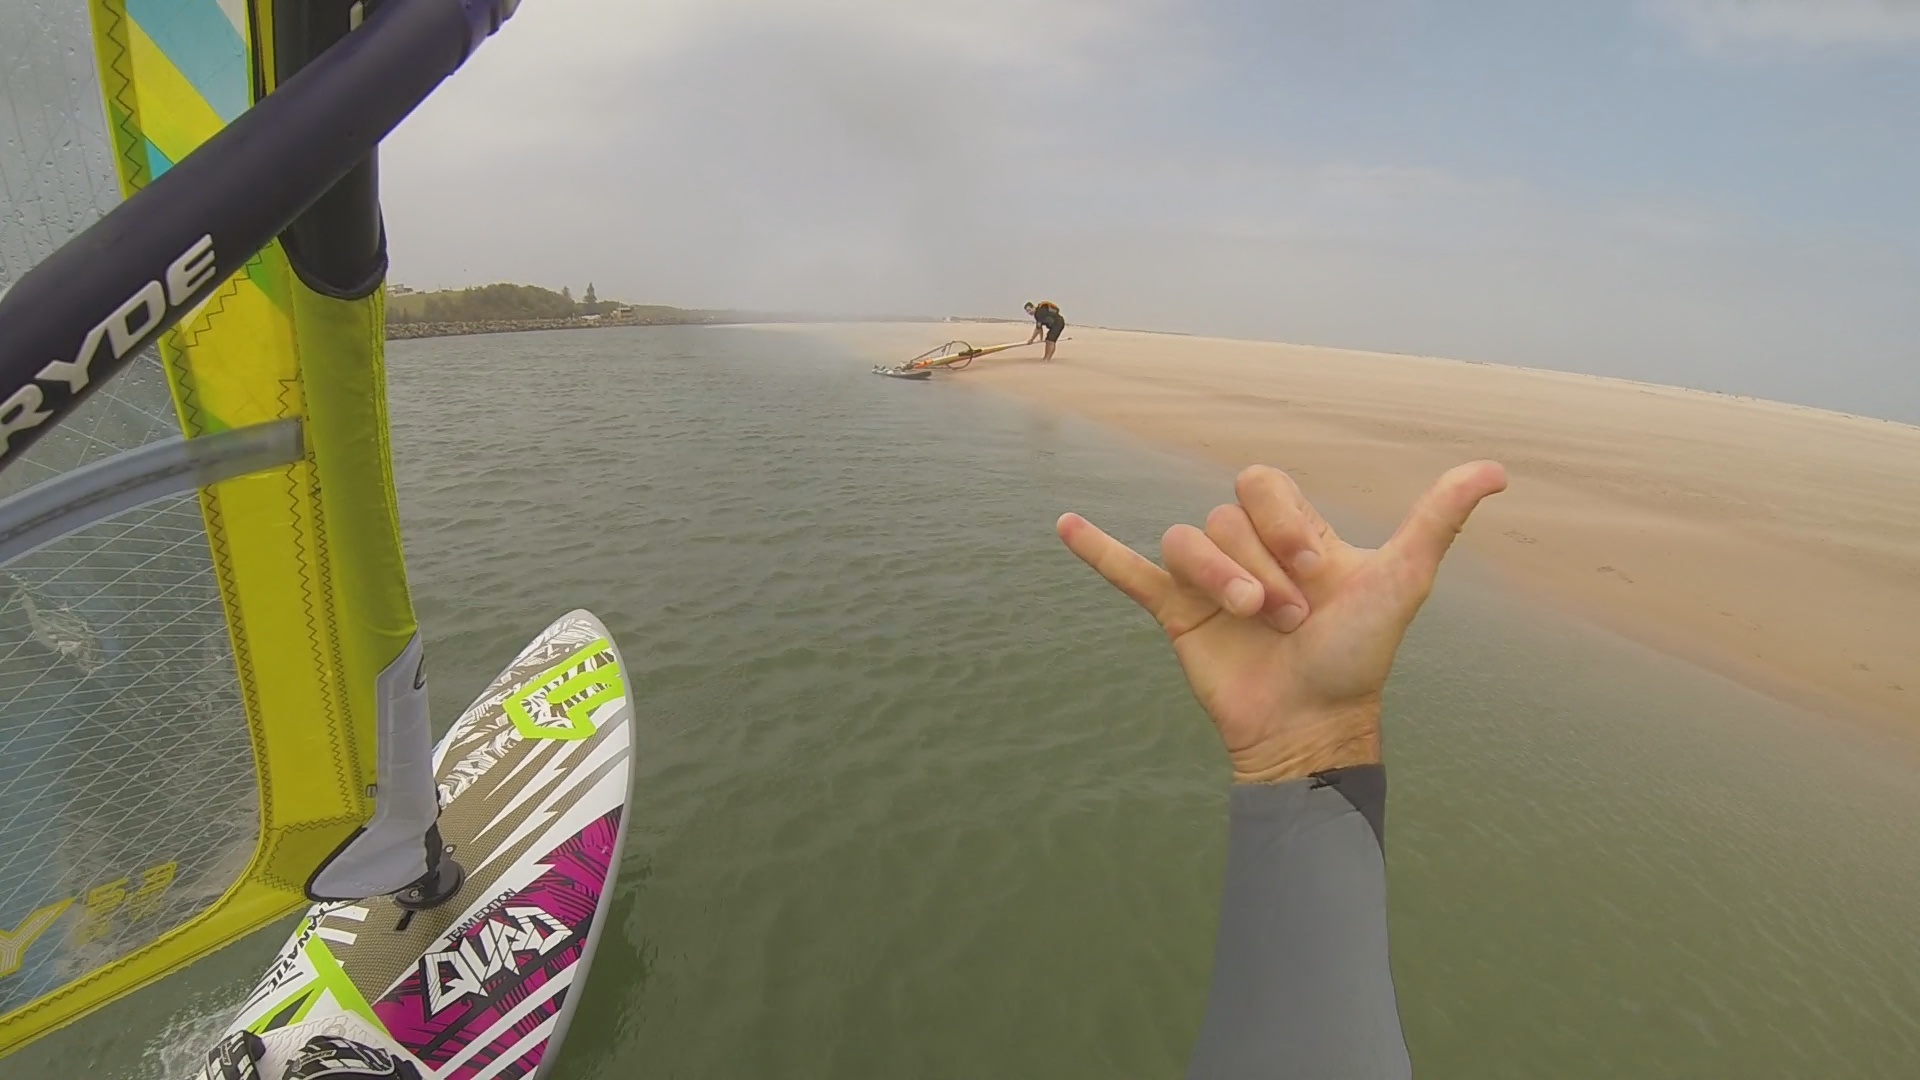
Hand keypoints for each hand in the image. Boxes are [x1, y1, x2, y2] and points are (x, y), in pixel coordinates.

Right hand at [1057, 461, 1507, 782]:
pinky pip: (1127, 571)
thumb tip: (1498, 468)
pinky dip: (1096, 549)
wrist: (1313, 726)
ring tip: (1253, 621)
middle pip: (1223, 515)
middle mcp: (1246, 550)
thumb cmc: (1360, 657)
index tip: (1316, 569)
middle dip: (1258, 561)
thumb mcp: (1402, 579)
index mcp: (1292, 533)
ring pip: (1185, 540)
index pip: (1262, 484)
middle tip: (1289, 612)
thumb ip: (1437, 520)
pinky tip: (1065, 523)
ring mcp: (1206, 581)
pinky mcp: (1173, 613)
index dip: (1283, 519)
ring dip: (1220, 578)